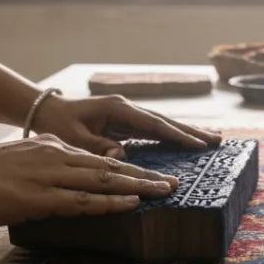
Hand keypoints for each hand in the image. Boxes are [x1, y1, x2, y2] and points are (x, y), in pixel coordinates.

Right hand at [0, 134, 178, 226]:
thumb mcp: (17, 165)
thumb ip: (42, 171)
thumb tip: (61, 189)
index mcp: (50, 148)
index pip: (97, 157)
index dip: (127, 166)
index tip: (149, 173)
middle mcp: (55, 156)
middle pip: (110, 165)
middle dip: (144, 173)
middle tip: (173, 181)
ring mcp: (49, 176)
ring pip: (105, 180)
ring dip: (139, 186)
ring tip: (166, 191)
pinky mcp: (40, 197)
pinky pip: (84, 200)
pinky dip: (112, 202)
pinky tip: (133, 203)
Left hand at [31, 94, 221, 157]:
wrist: (46, 112)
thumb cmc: (58, 124)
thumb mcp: (73, 138)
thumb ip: (97, 146)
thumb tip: (121, 155)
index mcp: (117, 108)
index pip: (154, 124)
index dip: (177, 135)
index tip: (199, 144)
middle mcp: (127, 109)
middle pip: (165, 121)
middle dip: (191, 131)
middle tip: (217, 140)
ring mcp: (127, 115)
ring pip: (162, 125)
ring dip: (185, 132)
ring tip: (210, 139)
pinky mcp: (126, 123)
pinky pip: (153, 131)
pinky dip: (171, 136)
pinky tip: (185, 141)